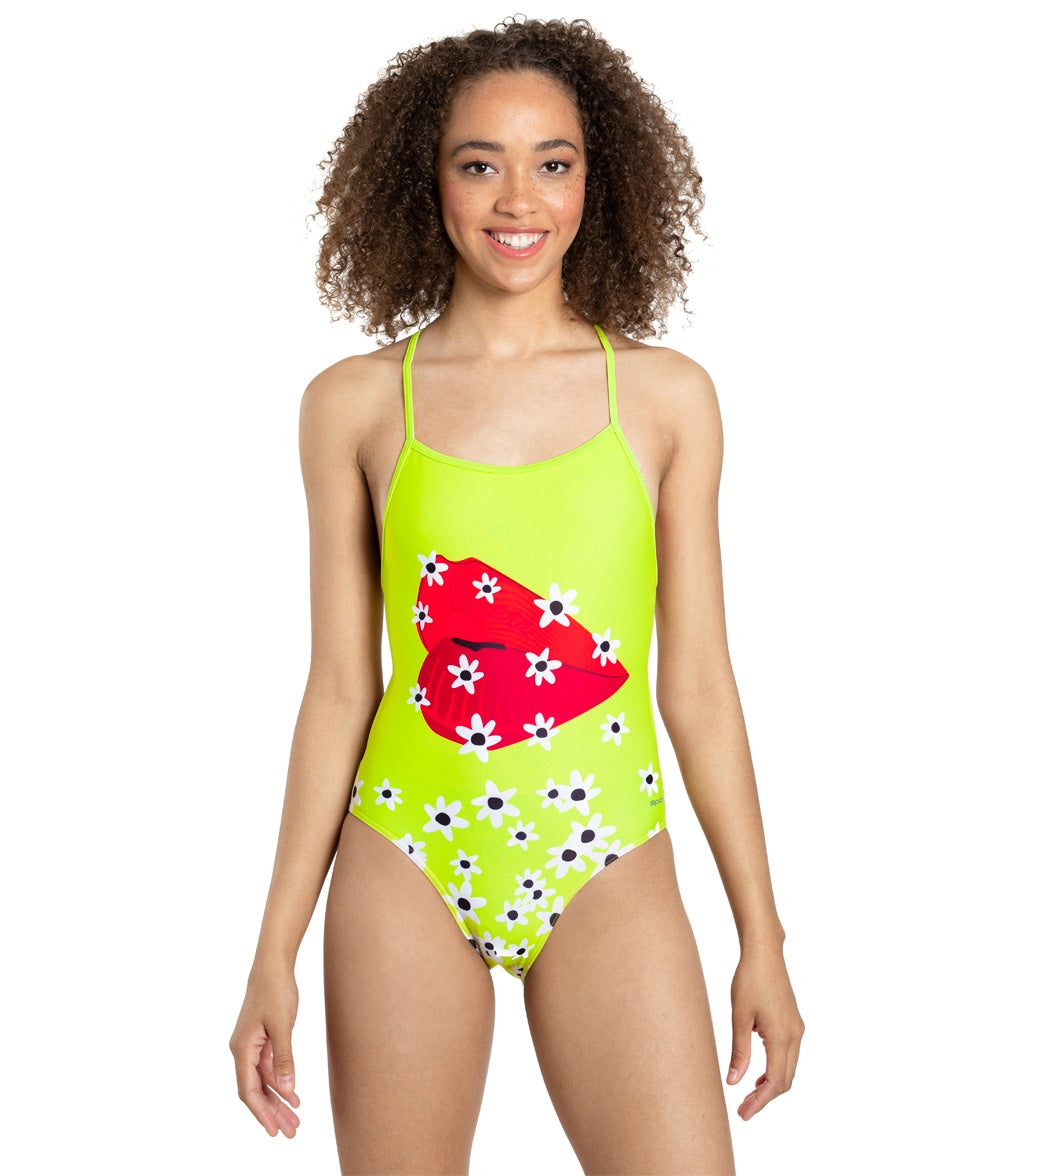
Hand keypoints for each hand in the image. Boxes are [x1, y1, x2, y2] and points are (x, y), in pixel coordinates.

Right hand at [230, 967, 301, 1137]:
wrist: (273, 965)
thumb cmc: (275, 990)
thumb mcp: (283, 1025)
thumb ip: (285, 1057)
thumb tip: (287, 1088)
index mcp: (241, 1048)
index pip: (248, 1090)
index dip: (261, 1112)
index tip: (274, 1130)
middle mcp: (242, 1050)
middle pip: (255, 1090)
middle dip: (272, 1112)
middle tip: (290, 1131)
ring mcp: (251, 1045)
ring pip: (263, 1081)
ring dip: (278, 1099)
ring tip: (295, 1119)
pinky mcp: (261, 1039)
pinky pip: (268, 1068)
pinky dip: (280, 1082)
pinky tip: (293, 1095)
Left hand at [727, 944, 803, 1120]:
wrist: (765, 953)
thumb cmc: (749, 980)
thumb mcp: (739, 1016)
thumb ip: (739, 1051)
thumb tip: (734, 1082)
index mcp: (782, 1036)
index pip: (774, 1081)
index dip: (760, 1102)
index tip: (743, 1113)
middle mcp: (795, 1035)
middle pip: (785, 1080)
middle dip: (765, 1098)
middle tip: (743, 1109)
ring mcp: (797, 1028)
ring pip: (789, 1068)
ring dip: (771, 1084)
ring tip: (749, 1095)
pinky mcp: (794, 1022)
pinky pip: (788, 1055)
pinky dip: (775, 1069)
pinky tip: (758, 1072)